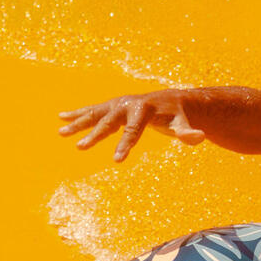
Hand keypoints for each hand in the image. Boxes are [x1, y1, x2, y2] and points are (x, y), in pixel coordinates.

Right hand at [58, 90, 207, 161]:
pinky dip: (77, 114)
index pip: (133, 131)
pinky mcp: (112, 105)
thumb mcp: (184, 125)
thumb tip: (200, 137)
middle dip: (95, 135)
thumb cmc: (177, 116)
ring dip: (78, 123)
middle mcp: (127, 104)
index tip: (116, 161)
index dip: (125, 146)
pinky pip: (92, 110)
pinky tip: (61, 118)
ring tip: (60, 133)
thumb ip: (188, 133)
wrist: (171, 99)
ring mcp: (118, 103)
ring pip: (95, 114)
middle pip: (109, 122)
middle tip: (80, 147)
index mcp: (143, 110)